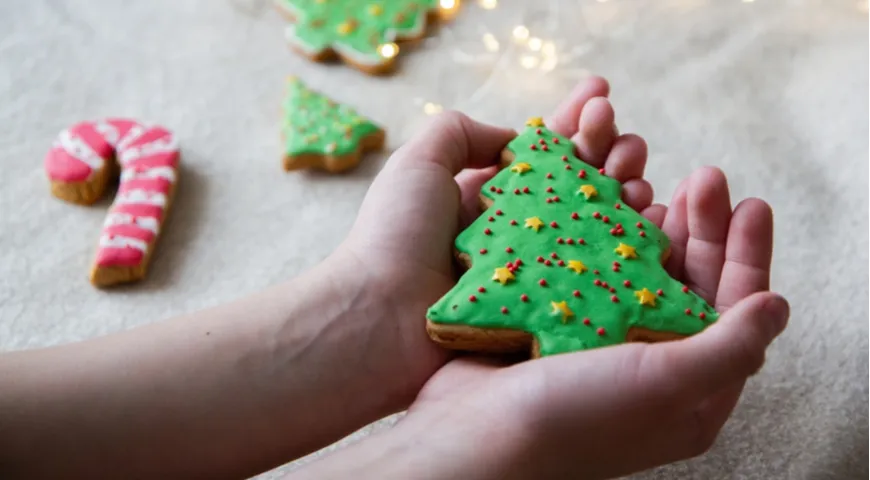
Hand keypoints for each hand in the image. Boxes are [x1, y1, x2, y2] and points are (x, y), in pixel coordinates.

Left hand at [334, 76, 657, 403]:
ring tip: (638, 178)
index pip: (542, 153)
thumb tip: (516, 138)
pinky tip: (653, 221)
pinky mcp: (548, 308)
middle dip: (609, 155)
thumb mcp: (419, 161)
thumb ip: (464, 134)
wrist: (380, 318)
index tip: (602, 95)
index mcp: (486, 196)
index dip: (574, 123)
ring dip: (624, 194)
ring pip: (595, 226)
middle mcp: (515, 231)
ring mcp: (535, 271)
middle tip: (631, 145)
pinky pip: (599, 272)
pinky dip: (629, 245)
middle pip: (578, 185)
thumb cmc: (395, 235)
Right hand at [387, 170, 787, 478]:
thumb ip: (729, 347)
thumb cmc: (574, 418)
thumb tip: (777, 306)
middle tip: (704, 177)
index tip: (750, 205)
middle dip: (702, 229)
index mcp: (688, 389)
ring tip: (654, 181)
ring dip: (652, 222)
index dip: (747, 257)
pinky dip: (602, 231)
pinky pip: (591, 264)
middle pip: (689, 282)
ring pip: (639, 267)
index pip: (735, 313)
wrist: (471, 432)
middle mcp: (648, 363)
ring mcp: (600, 340)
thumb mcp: (666, 385)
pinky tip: (605, 202)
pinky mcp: (557, 319)